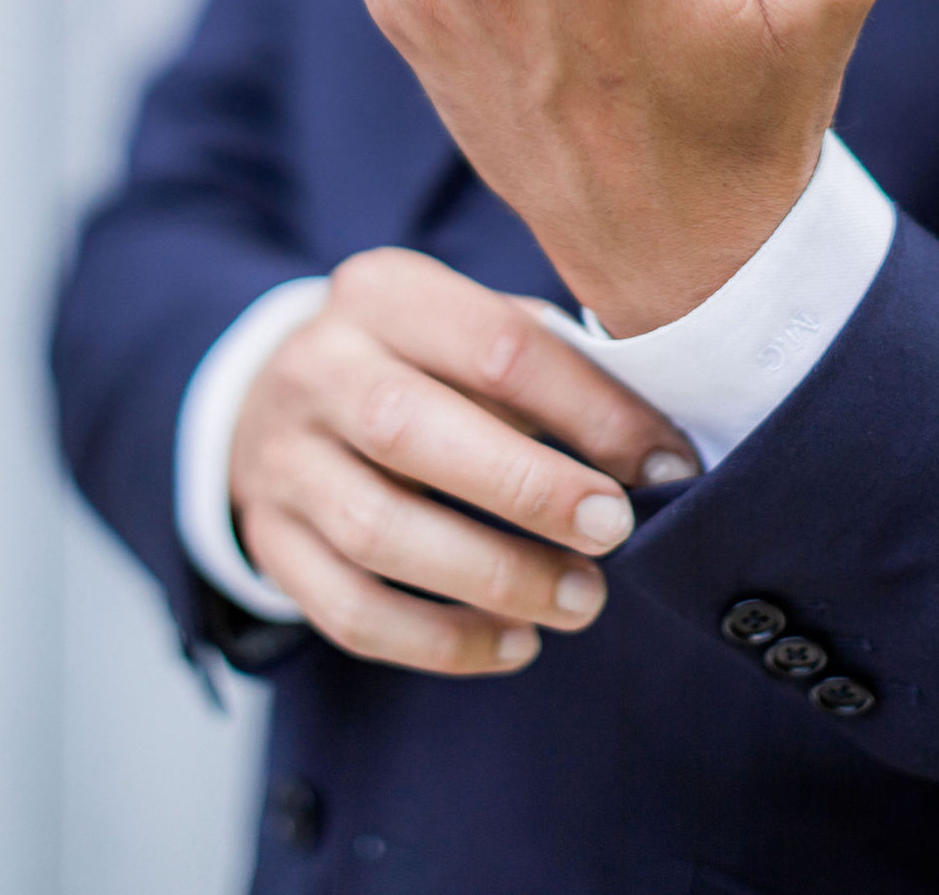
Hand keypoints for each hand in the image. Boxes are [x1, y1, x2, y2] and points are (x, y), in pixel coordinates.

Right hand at [231, 247, 696, 674]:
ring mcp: (284, 459)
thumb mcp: (471, 324)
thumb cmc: (420, 362)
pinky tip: (515, 644)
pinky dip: (441, 642)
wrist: (280, 394)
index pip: (494, 345)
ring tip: (581, 601)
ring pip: (377, 533)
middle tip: (614, 532)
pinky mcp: (271, 542)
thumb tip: (656, 447)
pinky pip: (351, 611)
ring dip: (493, 577)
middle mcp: (318, 367)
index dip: (591, 410)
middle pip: (410, 431)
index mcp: (383, 293)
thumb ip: (550, 363)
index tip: (667, 463)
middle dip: (529, 490)